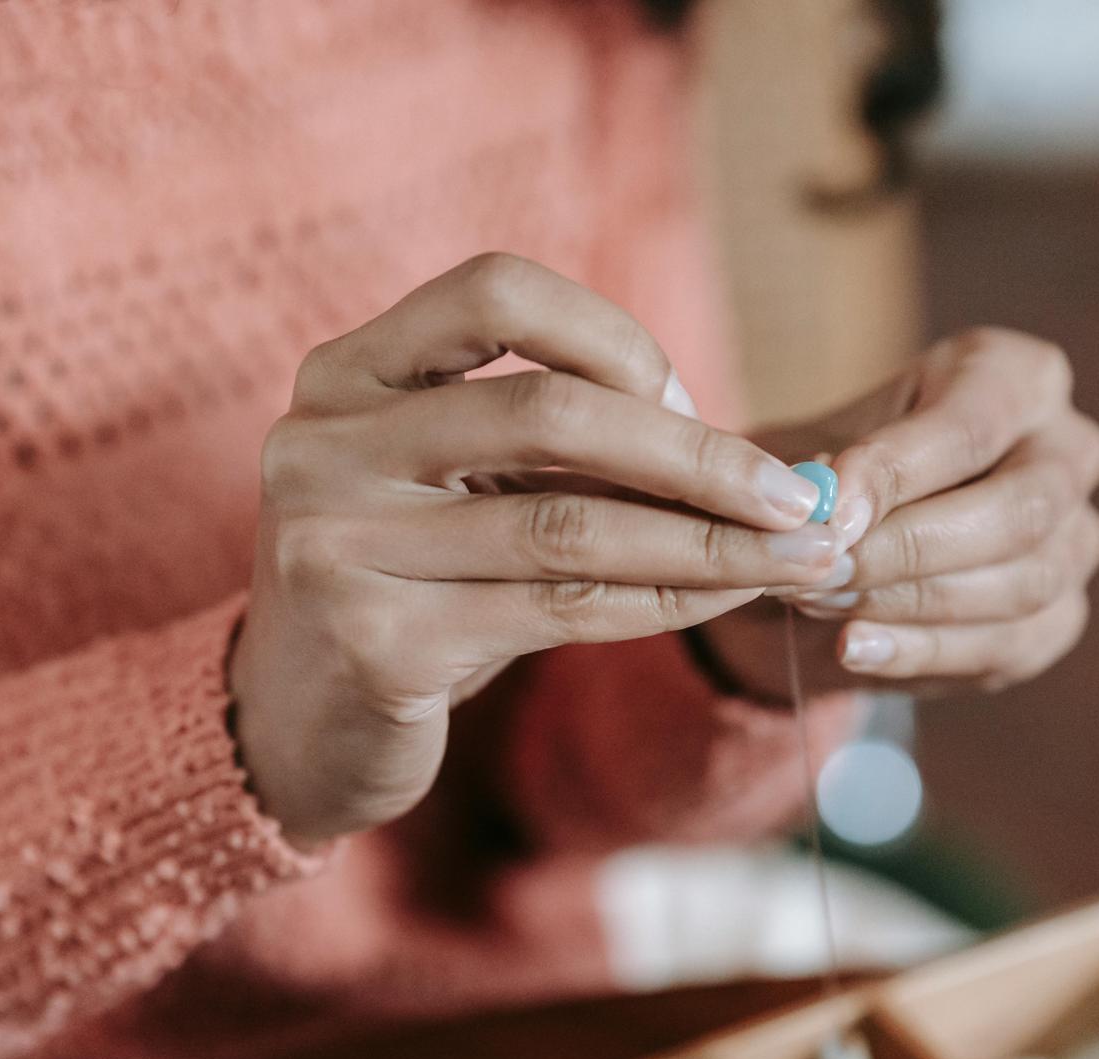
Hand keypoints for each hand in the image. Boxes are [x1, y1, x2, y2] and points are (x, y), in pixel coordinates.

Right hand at [229, 254, 842, 842]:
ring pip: (567, 522)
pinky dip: (665, 598)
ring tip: (802, 552)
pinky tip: (731, 595)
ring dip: (707, 538)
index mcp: (342, 375)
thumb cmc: (404, 586)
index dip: (612, 335)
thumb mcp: (451, 490)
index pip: (493, 292)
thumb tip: (742, 453)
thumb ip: (553, 450)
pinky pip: (561, 608)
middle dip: (695, 451)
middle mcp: (323, 445)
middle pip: (547, 410)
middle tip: (797, 493)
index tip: (689, 401)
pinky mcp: (378, 644)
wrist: (296, 725)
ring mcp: (340, 545)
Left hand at [698, 328, 1098, 696]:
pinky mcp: (1060, 617)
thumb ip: (816, 468)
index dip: (896, 473)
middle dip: (908, 549)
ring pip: (1020, 585)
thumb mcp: (813, 446)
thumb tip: (825, 504)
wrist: (848, 539)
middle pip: (1019, 511)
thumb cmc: (839, 470)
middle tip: (823, 570)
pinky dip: (920, 652)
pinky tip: (852, 647)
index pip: (971, 426)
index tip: (828, 514)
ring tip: (818, 601)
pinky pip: (1006, 645)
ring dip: (907, 603)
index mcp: (1018, 377)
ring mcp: (1078, 539)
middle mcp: (1070, 452)